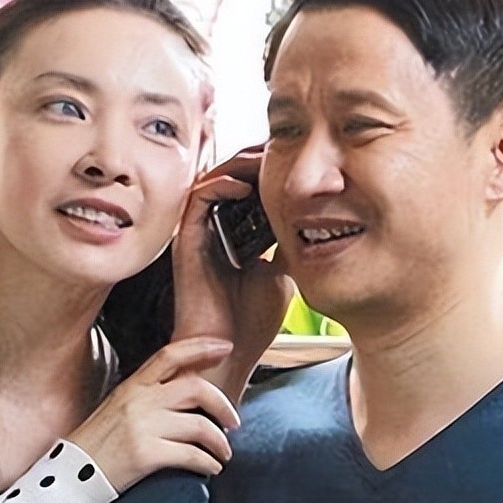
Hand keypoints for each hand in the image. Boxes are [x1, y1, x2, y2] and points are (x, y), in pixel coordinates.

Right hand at [67, 337, 241, 492]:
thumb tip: (189, 392)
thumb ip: (148, 396)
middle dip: (223, 404)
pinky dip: (209, 463)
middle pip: (196, 388)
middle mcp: (138, 401)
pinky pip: (192, 455)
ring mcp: (142, 427)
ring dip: (220, 442)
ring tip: (223, 453)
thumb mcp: (118, 408)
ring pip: (201, 425)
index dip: (201, 346)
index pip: (170, 355)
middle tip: (233, 422)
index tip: (225, 346)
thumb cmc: (97, 445)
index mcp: (132, 386)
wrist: (68, 476)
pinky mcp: (145, 454)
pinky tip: (211, 468)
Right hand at [173, 146, 293, 402]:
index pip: (250, 188)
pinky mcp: (186, 241)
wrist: (227, 355)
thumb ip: (290, 247)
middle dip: (256, 158)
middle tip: (282, 147)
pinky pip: (197, 198)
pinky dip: (219, 184)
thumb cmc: (252, 323)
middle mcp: (214, 230)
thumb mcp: (283, 274)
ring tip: (265, 157)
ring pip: (214, 179)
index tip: (297, 160)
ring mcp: (199, 234)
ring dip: (239, 164)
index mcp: (235, 235)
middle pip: (232, 176)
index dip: (270, 170)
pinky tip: (244, 184)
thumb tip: (316, 221)